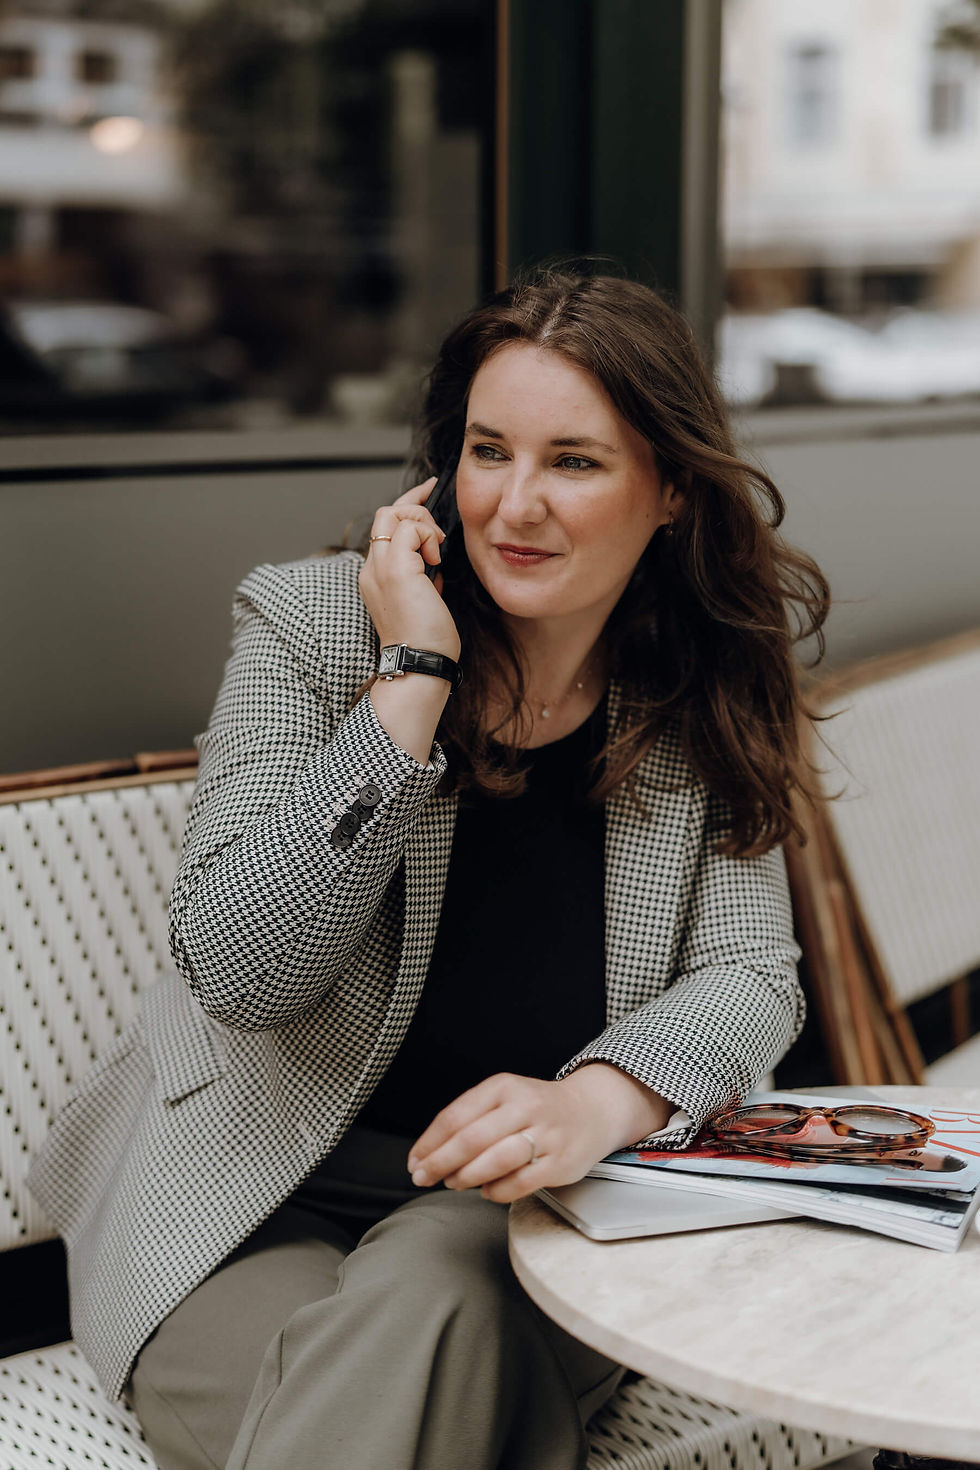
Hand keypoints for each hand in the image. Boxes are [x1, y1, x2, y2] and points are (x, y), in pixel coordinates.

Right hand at [359, 479, 461, 660]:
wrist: (420, 662)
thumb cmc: (426, 639)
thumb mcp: (424, 598)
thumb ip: (423, 576)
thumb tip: (435, 562)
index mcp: (376, 575)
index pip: (385, 527)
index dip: (409, 504)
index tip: (430, 490)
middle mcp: (371, 568)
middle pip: (386, 513)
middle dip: (417, 508)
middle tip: (439, 531)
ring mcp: (380, 567)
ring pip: (394, 514)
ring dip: (423, 525)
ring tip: (437, 553)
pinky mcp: (396, 569)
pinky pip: (410, 529)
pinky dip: (428, 537)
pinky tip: (436, 561)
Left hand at [406, 1065, 671, 1204]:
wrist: (592, 1111)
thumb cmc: (536, 1109)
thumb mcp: (504, 1098)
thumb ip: (471, 1119)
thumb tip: (429, 1154)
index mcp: (503, 1087)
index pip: (456, 1115)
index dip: (430, 1142)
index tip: (414, 1162)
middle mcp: (524, 1106)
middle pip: (472, 1138)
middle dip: (440, 1162)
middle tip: (423, 1177)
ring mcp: (545, 1134)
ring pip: (496, 1159)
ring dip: (467, 1176)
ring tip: (454, 1183)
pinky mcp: (559, 1162)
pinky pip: (520, 1182)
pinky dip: (496, 1191)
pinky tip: (486, 1191)